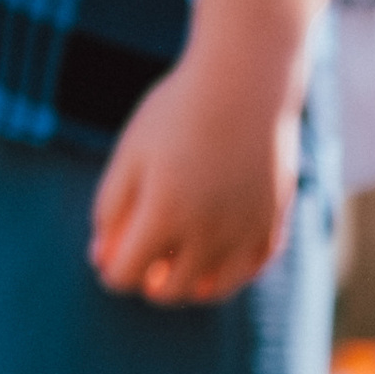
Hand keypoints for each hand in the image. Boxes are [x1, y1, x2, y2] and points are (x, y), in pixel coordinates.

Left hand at [89, 41, 302, 302]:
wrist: (246, 81)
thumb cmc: (178, 111)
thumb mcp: (130, 154)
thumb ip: (110, 209)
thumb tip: (102, 258)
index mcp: (163, 215)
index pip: (124, 275)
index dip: (110, 269)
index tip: (110, 253)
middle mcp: (207, 233)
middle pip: (168, 292)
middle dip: (147, 280)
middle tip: (144, 255)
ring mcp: (244, 233)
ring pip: (211, 290)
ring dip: (188, 282)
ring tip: (178, 259)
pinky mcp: (272, 224)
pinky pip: (249, 269)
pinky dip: (229, 270)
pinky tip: (215, 250)